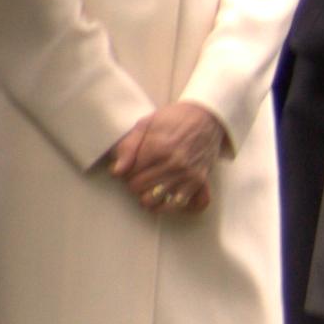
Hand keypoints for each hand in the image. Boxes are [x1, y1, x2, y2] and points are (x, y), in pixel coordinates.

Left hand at [97, 101, 224, 217]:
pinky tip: (159, 199)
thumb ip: (128, 146)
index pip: (129, 172)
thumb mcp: (146, 123)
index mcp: (158, 147)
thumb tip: (116, 171)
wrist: (207, 118)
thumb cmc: (174, 119)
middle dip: (132, 183)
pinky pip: (177, 205)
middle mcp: (173, 164)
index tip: (126, 168)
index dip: (123, 171)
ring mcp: (187, 175)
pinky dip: (164, 205)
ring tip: (145, 187)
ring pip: (154, 200)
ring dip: (145, 195)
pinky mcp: (198, 182)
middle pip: (138, 187)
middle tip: (135, 176)